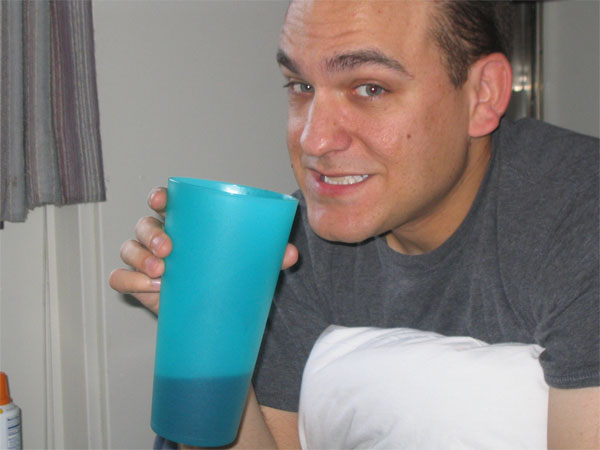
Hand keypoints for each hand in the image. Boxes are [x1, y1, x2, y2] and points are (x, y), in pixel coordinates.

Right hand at [109, 187, 298, 314]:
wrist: (213, 311)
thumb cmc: (226, 274)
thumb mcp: (247, 262)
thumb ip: (267, 254)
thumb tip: (290, 253)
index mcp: (185, 223)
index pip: (164, 201)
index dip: (158, 197)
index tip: (161, 201)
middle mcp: (161, 236)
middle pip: (143, 224)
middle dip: (150, 233)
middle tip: (167, 249)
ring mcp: (146, 261)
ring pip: (128, 248)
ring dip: (139, 258)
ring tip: (161, 274)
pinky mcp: (138, 284)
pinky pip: (120, 277)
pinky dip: (128, 280)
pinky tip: (149, 289)